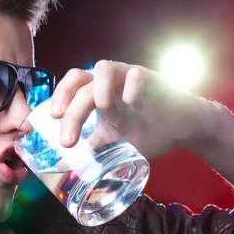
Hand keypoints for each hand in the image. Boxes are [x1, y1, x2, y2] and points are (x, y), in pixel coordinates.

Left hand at [49, 60, 218, 158]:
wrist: (183, 128)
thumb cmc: (147, 131)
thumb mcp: (115, 143)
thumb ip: (92, 147)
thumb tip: (63, 165)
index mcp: (97, 92)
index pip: (70, 84)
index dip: (57, 97)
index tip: (50, 121)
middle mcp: (109, 81)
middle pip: (80, 82)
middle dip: (72, 112)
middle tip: (68, 140)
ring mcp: (129, 76)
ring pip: (103, 68)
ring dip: (100, 95)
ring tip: (111, 120)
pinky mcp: (152, 78)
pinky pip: (136, 75)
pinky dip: (131, 93)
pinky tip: (135, 109)